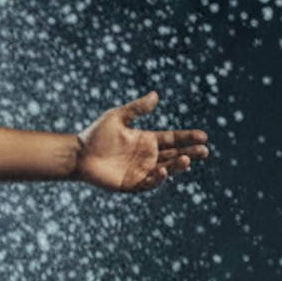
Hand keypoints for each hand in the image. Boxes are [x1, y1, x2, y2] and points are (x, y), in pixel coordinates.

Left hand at [74, 91, 208, 192]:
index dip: (187, 137)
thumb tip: (155, 95)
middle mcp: (147, 156)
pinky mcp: (130, 184)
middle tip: (204, 151)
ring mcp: (140, 171)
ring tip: (186, 160)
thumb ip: (136, 108)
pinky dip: (156, 178)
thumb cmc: (95, 135)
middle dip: (190, 153)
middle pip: (174, 155)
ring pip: (165, 169)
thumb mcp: (117, 117)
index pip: (173, 139)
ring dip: (176, 166)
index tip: (203, 136)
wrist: (77, 154)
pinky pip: (148, 183)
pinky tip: (162, 170)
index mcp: (147, 140)